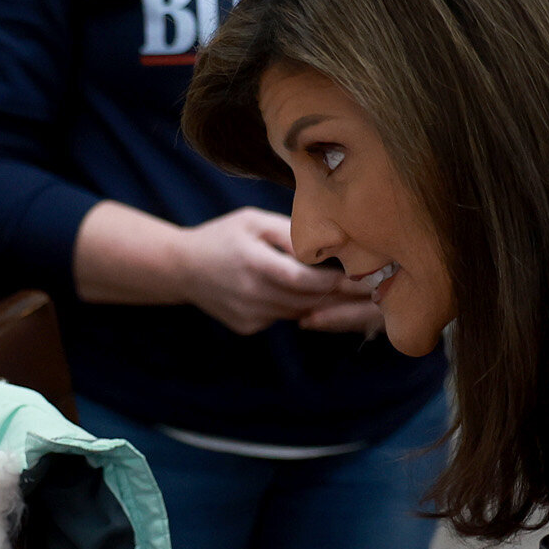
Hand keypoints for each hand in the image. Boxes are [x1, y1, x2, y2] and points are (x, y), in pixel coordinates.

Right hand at [176, 208, 374, 335]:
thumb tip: (324, 247)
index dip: (332, 281)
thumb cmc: (224, 236)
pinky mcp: (247, 326)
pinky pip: (282, 317)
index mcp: (253, 264)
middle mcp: (251, 295)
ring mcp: (248, 315)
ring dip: (320, 302)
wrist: (182, 268)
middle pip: (306, 301)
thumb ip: (288, 233)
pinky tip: (298, 293)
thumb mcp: (254, 221)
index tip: (358, 275)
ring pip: (298, 312)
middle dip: (336, 295)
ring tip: (344, 290)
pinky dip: (294, 306)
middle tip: (367, 287)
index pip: (303, 281)